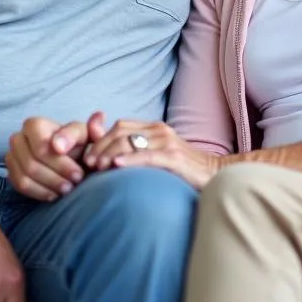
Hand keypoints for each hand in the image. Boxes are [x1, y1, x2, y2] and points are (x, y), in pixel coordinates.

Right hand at [5, 112, 104, 200]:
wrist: (71, 155)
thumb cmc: (78, 143)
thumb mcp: (87, 135)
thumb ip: (84, 131)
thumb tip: (58, 145)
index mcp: (33, 125)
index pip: (41, 148)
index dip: (61, 164)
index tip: (79, 174)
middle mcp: (18, 138)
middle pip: (32, 164)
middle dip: (55, 178)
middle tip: (74, 185)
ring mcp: (12, 156)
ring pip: (24, 177)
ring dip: (48, 187)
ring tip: (67, 190)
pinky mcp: (11, 172)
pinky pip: (20, 186)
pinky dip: (39, 193)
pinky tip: (54, 194)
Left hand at [83, 119, 222, 188]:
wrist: (214, 176)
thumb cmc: (182, 171)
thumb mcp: (157, 158)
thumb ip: (136, 153)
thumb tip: (108, 158)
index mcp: (154, 128)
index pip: (120, 125)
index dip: (100, 139)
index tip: (87, 157)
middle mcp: (159, 130)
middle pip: (121, 132)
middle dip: (100, 146)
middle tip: (88, 164)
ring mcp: (167, 142)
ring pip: (130, 141)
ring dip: (109, 153)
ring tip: (96, 167)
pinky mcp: (174, 157)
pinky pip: (147, 155)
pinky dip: (129, 159)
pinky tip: (116, 165)